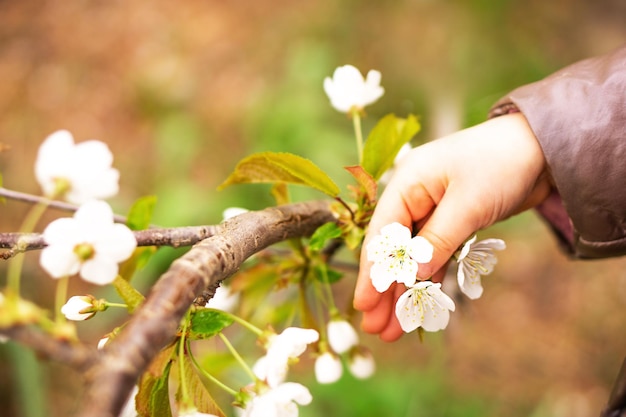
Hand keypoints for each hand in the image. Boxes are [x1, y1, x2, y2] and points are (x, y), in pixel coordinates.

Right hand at [354, 113, 550, 340]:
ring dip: (405, 290)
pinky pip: (433, 255)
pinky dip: (427, 279)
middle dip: (384, 290)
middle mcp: (413, 197)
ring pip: (412, 257)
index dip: (372, 272)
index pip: (382, 234)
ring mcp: (431, 210)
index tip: (363, 304)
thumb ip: (437, 240)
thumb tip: (412, 276)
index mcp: (407, 183)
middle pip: (393, 250)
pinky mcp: (450, 221)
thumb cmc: (502, 164)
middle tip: (375, 328)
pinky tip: (420, 303)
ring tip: (394, 328)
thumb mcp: (468, 204)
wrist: (542, 147)